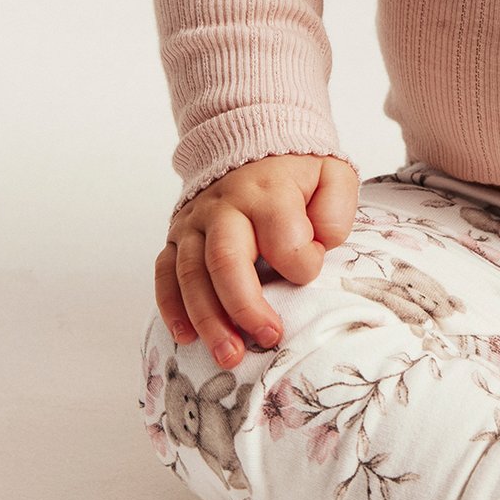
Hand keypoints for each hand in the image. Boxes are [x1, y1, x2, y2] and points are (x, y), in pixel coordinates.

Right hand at [154, 153, 358, 370]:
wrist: (252, 144)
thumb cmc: (297, 173)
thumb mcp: (333, 176)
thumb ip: (335, 211)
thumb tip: (318, 248)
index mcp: (268, 191)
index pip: (283, 238)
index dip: (303, 264)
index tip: (312, 272)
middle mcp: (224, 206)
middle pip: (225, 260)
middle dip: (244, 307)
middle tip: (267, 339)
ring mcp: (195, 221)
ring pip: (191, 273)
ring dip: (208, 319)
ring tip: (230, 355)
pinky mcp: (177, 236)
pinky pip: (165, 272)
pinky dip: (171, 306)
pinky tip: (185, 336)